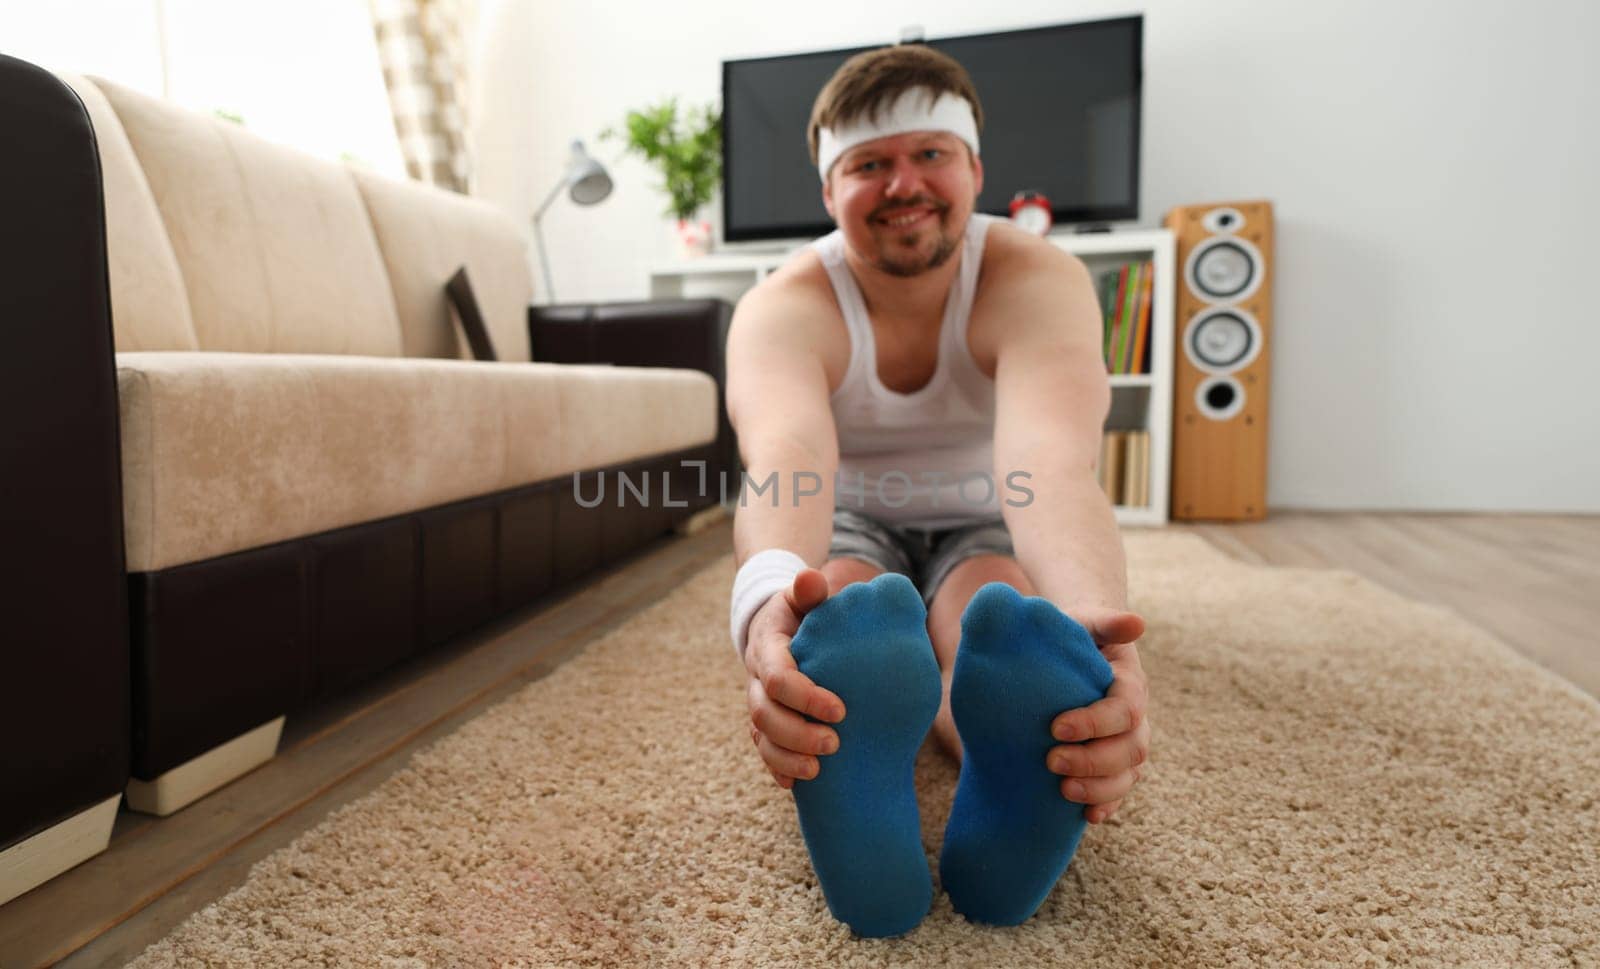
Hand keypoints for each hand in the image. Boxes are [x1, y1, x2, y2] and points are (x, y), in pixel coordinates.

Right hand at [745, 568, 845, 789]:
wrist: (776, 624)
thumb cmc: (800, 610)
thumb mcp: (803, 596)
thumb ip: (808, 589)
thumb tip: (811, 577)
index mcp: (768, 647)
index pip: (778, 677)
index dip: (805, 697)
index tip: (841, 709)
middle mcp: (756, 677)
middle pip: (764, 713)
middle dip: (797, 733)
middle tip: (835, 743)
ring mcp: (758, 702)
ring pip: (760, 737)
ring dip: (786, 757)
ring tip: (818, 771)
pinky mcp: (764, 721)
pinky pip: (763, 749)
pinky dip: (777, 768)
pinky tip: (796, 785)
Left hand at [1047, 607, 1149, 823]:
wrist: (1077, 651)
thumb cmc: (1078, 636)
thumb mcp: (1088, 623)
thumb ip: (1107, 622)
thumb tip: (1137, 622)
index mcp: (1130, 685)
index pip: (1124, 709)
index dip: (1094, 723)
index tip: (1055, 726)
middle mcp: (1135, 719)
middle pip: (1130, 748)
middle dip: (1093, 760)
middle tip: (1051, 761)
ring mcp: (1128, 744)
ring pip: (1128, 775)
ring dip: (1099, 787)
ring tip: (1062, 790)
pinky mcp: (1116, 765)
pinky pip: (1120, 791)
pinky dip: (1107, 805)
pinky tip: (1088, 817)